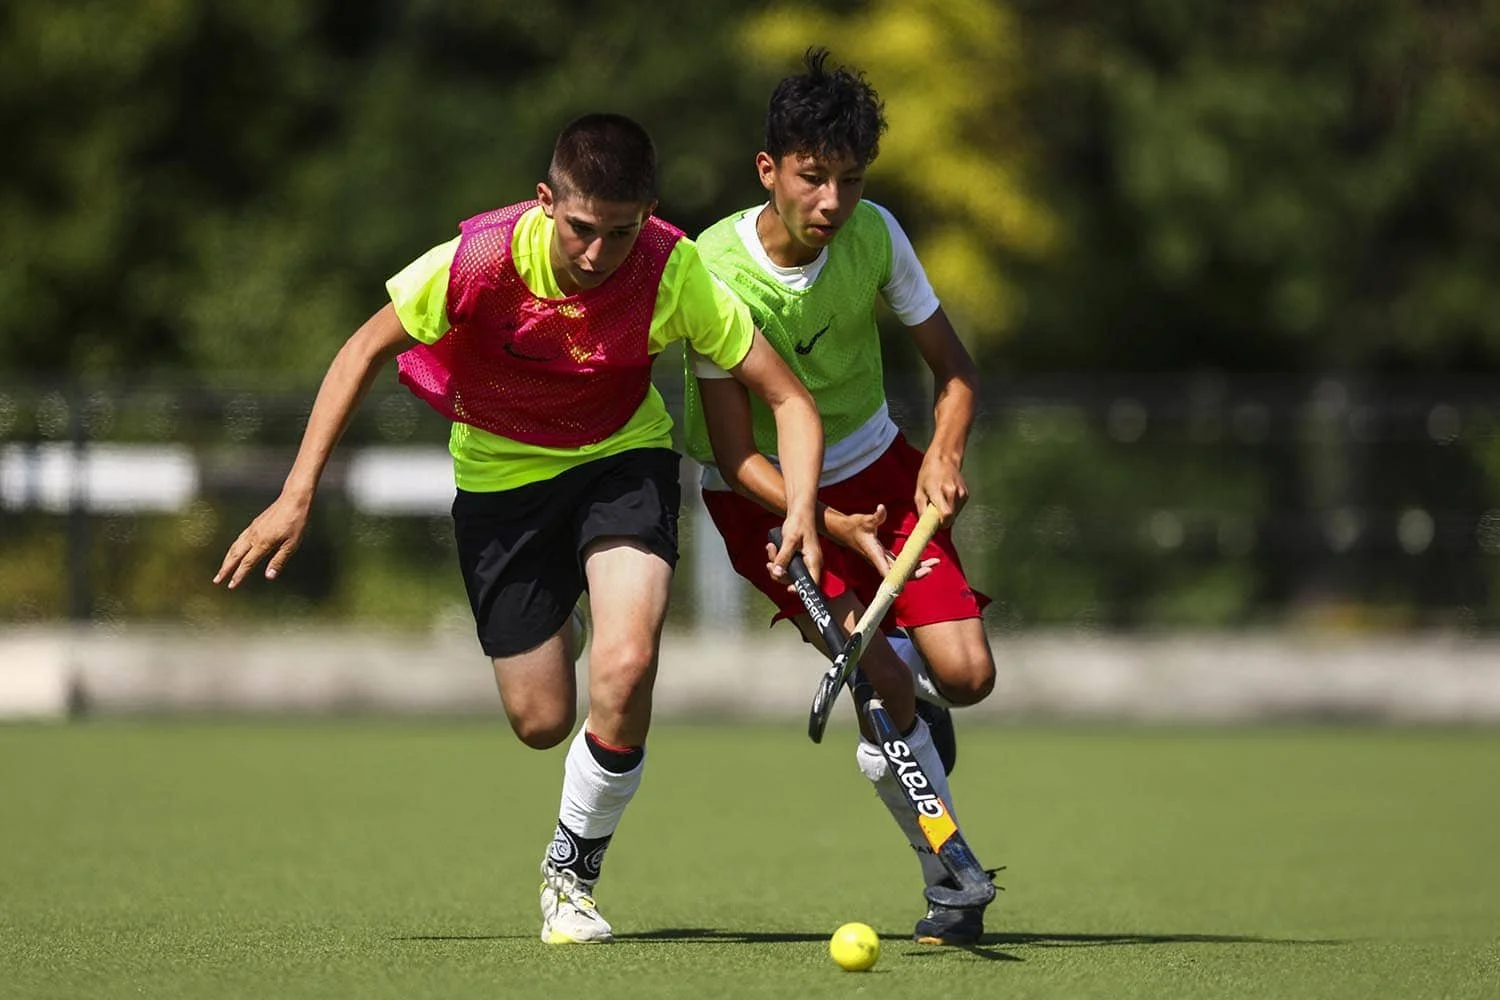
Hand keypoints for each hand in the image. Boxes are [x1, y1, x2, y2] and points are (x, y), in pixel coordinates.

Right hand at [213, 494, 310, 588]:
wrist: (293, 499)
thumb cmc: (296, 522)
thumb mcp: (292, 544)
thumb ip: (279, 560)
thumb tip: (268, 577)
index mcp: (263, 543)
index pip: (247, 563)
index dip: (238, 575)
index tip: (230, 586)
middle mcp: (254, 536)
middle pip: (235, 555)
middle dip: (225, 568)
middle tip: (217, 580)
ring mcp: (253, 529)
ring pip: (235, 546)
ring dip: (227, 559)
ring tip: (222, 569)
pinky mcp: (255, 524)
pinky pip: (239, 539)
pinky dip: (233, 548)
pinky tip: (234, 551)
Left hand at [766, 507, 822, 587]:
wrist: (799, 512)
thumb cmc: (799, 523)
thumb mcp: (789, 540)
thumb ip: (783, 557)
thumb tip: (777, 573)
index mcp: (814, 561)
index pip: (812, 583)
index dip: (801, 589)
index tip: (788, 588)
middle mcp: (811, 563)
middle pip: (794, 579)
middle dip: (779, 573)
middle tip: (769, 563)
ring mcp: (804, 561)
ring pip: (787, 572)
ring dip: (776, 563)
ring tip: (771, 548)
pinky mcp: (797, 558)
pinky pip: (785, 564)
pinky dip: (777, 558)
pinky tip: (772, 547)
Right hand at [826, 504, 941, 579]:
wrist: (842, 530)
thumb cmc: (853, 526)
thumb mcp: (864, 520)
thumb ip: (876, 516)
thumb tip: (882, 508)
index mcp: (875, 555)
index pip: (889, 572)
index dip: (902, 577)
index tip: (915, 575)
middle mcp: (880, 561)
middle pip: (900, 574)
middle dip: (918, 572)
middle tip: (933, 566)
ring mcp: (882, 560)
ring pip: (902, 571)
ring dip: (918, 569)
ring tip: (934, 563)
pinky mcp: (884, 557)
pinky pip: (900, 565)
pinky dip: (912, 564)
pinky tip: (923, 560)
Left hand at [915, 451, 968, 526]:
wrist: (945, 458)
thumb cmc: (928, 473)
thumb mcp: (919, 491)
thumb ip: (922, 509)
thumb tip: (924, 525)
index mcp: (940, 491)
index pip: (946, 515)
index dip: (941, 524)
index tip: (935, 526)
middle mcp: (954, 493)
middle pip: (951, 518)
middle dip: (942, 521)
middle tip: (934, 515)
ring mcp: (962, 494)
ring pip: (955, 515)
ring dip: (947, 514)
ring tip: (939, 502)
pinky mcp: (966, 494)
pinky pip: (958, 509)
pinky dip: (952, 508)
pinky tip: (946, 498)